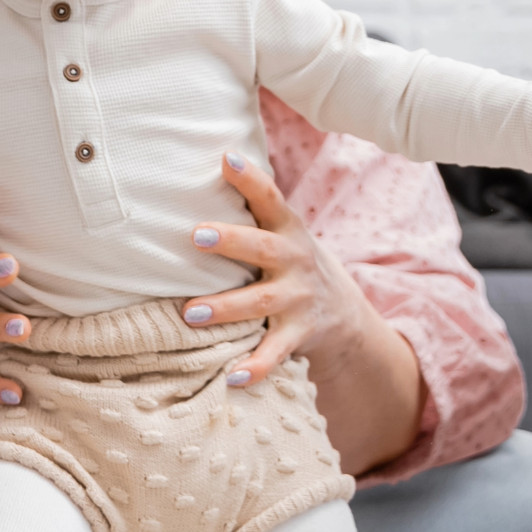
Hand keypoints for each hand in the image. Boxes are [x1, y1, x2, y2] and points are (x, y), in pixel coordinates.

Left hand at [180, 150, 380, 389]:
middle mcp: (294, 262)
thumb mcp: (281, 229)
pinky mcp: (297, 335)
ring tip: (190, 313)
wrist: (341, 310)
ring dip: (226, 308)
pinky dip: (255, 367)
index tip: (226, 159)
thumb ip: (251, 202)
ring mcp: (298, 300)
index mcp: (287, 230)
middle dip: (231, 242)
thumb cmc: (288, 259)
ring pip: (262, 304)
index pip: (270, 198)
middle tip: (195, 236)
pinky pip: (275, 353)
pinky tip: (232, 378)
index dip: (250, 178)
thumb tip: (210, 153)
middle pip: (263, 248)